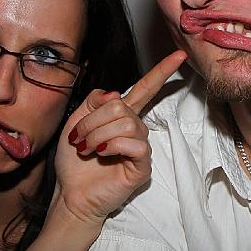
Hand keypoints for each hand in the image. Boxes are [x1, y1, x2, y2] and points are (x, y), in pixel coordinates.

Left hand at [54, 50, 186, 225]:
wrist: (70, 194)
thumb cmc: (75, 163)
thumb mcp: (75, 122)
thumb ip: (93, 102)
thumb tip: (114, 94)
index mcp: (121, 116)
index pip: (145, 89)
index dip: (162, 71)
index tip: (180, 55)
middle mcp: (135, 129)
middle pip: (121, 105)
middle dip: (93, 120)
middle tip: (80, 138)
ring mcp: (140, 147)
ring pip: (126, 123)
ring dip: (99, 134)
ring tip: (88, 149)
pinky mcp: (142, 166)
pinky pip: (136, 144)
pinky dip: (113, 146)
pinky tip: (103, 154)